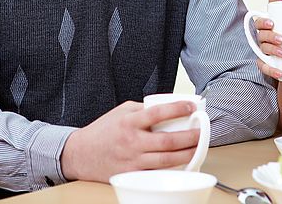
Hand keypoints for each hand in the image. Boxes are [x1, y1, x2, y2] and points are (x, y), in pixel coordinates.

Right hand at [60, 100, 199, 181]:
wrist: (80, 154)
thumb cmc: (102, 131)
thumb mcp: (121, 111)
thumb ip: (143, 109)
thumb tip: (168, 107)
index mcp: (129, 122)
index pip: (159, 112)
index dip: (178, 108)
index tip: (191, 107)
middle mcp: (132, 142)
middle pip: (168, 141)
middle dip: (190, 137)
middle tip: (202, 131)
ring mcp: (133, 161)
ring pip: (166, 160)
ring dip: (187, 154)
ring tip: (198, 147)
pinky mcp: (132, 174)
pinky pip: (157, 172)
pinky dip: (173, 168)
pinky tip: (183, 162)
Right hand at [255, 6, 281, 79]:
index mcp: (270, 29)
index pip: (260, 22)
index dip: (263, 22)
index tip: (272, 23)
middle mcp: (264, 40)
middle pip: (261, 35)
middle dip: (270, 36)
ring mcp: (264, 54)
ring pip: (263, 50)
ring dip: (272, 51)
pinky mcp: (266, 66)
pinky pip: (264, 68)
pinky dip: (271, 70)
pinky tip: (280, 72)